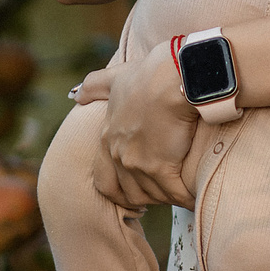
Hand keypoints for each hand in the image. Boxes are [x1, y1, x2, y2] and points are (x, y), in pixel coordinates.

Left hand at [91, 44, 198, 209]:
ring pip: (152, 196)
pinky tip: (194, 194)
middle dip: (147, 194)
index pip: (105, 180)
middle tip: (163, 191)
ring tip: (181, 191)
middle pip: (130, 193)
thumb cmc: (148, 74)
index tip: (137, 189)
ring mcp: (139, 164)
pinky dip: (185, 196)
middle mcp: (119, 155)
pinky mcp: (162, 168)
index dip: (122, 189)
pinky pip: (174, 194)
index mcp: (108, 138)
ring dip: (166, 196)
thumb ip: (95, 86)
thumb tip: (76, 95)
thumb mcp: (116, 77)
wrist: (172, 77)